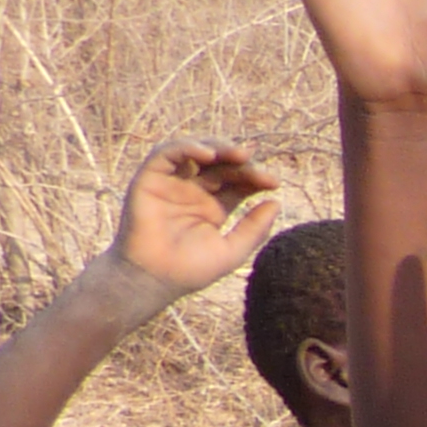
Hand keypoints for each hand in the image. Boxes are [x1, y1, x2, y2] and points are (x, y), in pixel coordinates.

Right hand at [104, 142, 280, 301]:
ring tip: (239, 154)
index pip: (238, 183)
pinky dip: (187, 147)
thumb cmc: (191, 270)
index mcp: (214, 206)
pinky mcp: (150, 177)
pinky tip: (208, 154)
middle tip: (258, 168)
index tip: (274, 183)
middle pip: (221, 165)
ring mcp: (172, 182)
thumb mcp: (232, 250)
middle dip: (241, 163)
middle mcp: (194, 190)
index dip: (255, 178)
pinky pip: (167, 153)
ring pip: (195, 152)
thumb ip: (255, 229)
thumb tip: (276, 203)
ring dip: (218, 148)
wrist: (153, 278)